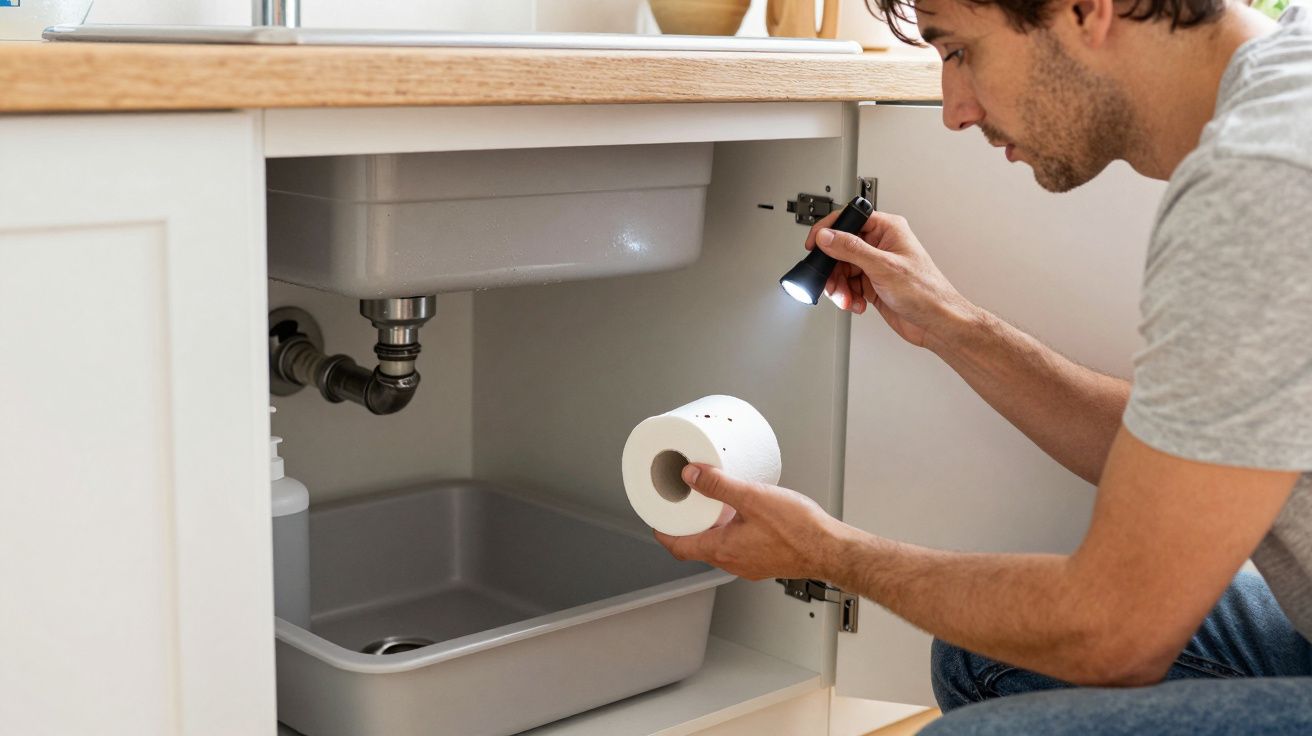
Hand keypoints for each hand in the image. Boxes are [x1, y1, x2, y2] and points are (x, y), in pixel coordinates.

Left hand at [653, 463, 847, 581]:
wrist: (831, 549)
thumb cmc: (799, 530)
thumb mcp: (752, 497)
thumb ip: (719, 485)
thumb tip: (692, 474)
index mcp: (722, 549)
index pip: (678, 547)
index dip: (662, 531)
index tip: (656, 518)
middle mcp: (732, 562)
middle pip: (695, 547)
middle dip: (685, 526)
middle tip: (681, 505)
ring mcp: (748, 564)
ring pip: (717, 547)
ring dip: (709, 528)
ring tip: (710, 505)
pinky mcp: (764, 561)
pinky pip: (737, 547)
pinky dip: (730, 532)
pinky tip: (742, 515)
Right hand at [803, 209, 975, 349]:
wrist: (937, 322)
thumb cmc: (926, 292)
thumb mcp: (884, 267)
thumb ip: (852, 249)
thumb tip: (827, 237)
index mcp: (887, 230)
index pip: (849, 219)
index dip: (828, 231)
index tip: (814, 245)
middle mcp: (880, 245)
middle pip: (840, 249)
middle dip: (833, 269)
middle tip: (833, 283)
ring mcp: (876, 265)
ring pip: (842, 270)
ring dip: (839, 287)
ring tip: (848, 299)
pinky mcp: (873, 284)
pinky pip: (848, 286)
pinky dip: (847, 297)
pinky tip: (857, 304)